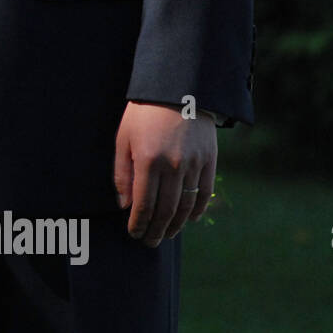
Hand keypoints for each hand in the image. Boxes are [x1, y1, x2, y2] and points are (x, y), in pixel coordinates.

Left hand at [113, 101, 216, 246]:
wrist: (178, 89)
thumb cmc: (143, 114)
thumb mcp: (123, 139)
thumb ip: (122, 174)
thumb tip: (125, 205)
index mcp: (148, 161)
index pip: (144, 204)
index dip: (138, 223)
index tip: (134, 234)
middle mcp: (172, 166)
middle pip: (165, 210)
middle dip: (155, 230)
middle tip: (149, 242)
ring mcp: (193, 164)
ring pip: (185, 205)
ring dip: (175, 225)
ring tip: (165, 235)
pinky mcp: (209, 160)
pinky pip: (204, 193)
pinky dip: (196, 210)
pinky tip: (187, 220)